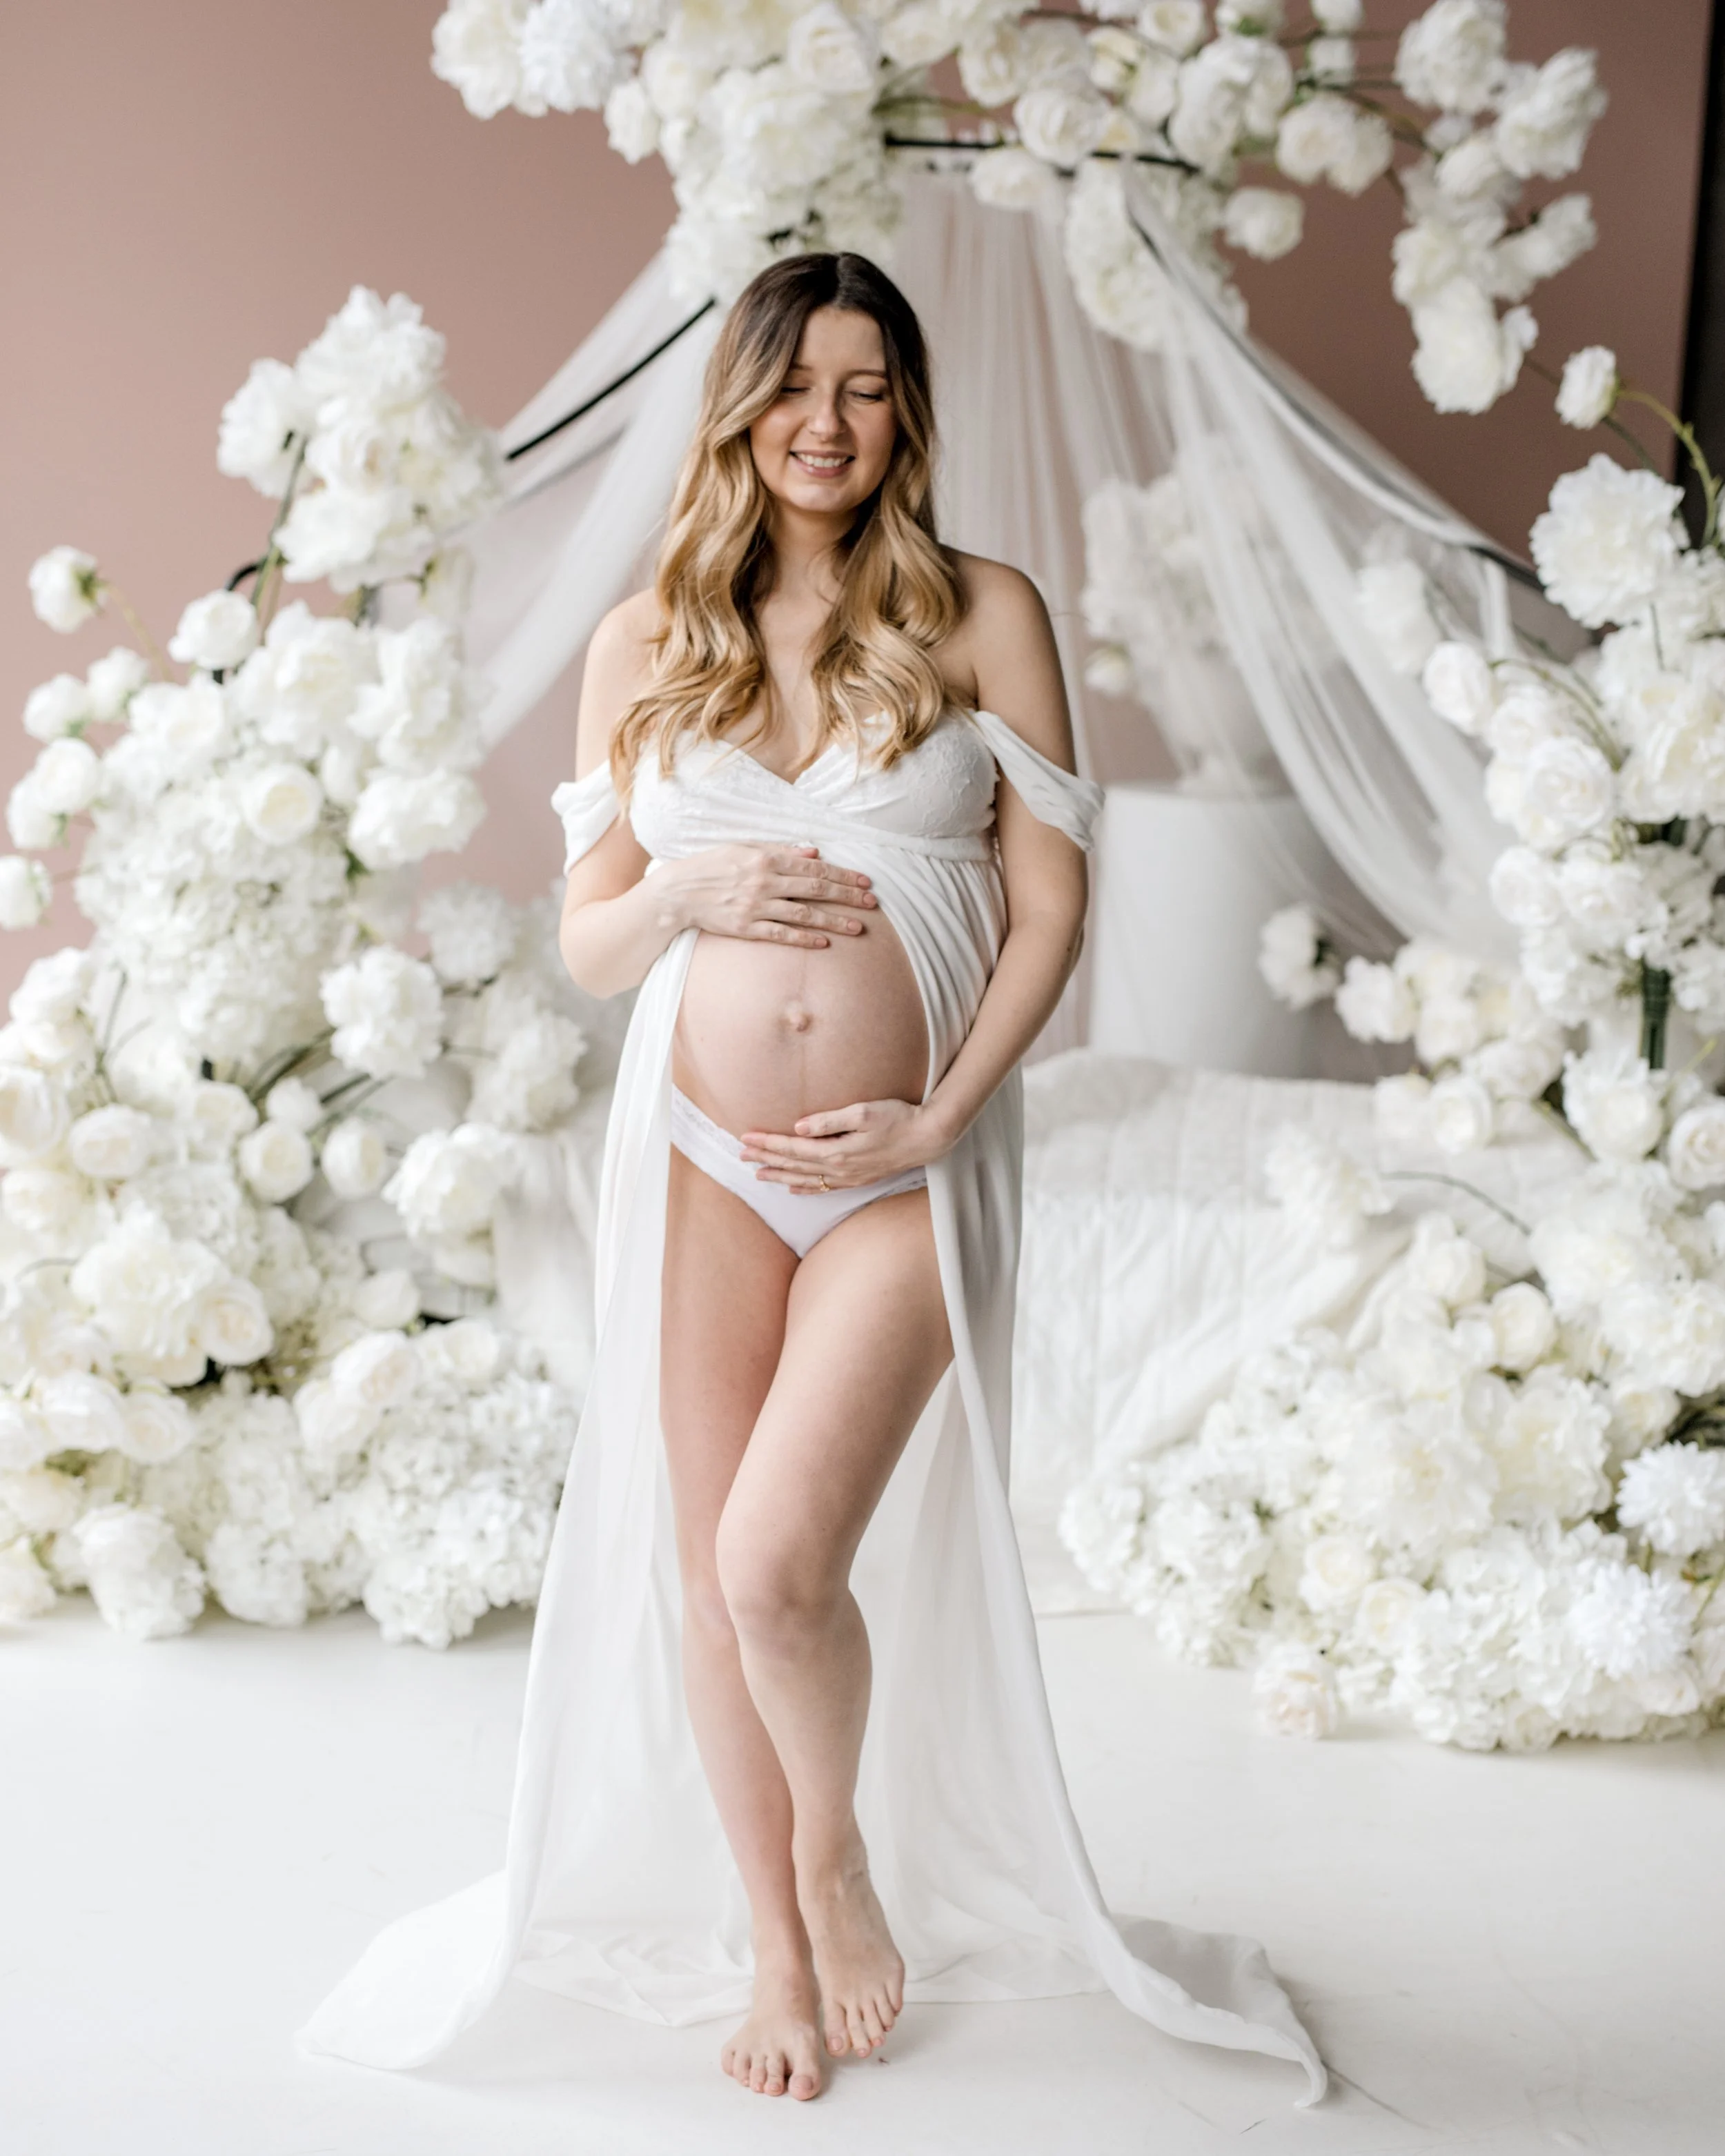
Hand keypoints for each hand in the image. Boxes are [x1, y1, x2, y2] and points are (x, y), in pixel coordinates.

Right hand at [665, 843, 876, 947]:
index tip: (865, 881)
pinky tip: (824, 943)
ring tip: (858, 927)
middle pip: (816, 889)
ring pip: (804, 915)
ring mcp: (756, 907)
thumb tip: (814, 852)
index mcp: (766, 859)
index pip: (814, 867)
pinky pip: (781, 935)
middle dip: (847, 896)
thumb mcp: (744, 848)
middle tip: (872, 903)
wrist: (678, 892)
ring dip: (834, 921)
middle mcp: (765, 882)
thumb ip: (780, 849)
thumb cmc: (711, 865)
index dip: (843, 874)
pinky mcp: (747, 928)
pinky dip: (803, 939)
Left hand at [738, 1097, 947, 1191]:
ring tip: (757, 1175)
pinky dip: (805, 1189)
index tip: (745, 1138)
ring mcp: (848, 1177)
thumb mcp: (863, 1112)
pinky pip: (823, 1188)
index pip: (792, 1148)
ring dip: (779, 1176)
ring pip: (805, 1179)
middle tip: (740, 1156)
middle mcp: (839, 1168)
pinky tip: (792, 1189)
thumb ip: (829, 1121)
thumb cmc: (897, 1118)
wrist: (927, 1138)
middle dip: (765, 1160)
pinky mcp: (858, 1179)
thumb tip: (799, 1127)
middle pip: (793, 1165)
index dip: (767, 1143)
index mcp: (836, 1151)